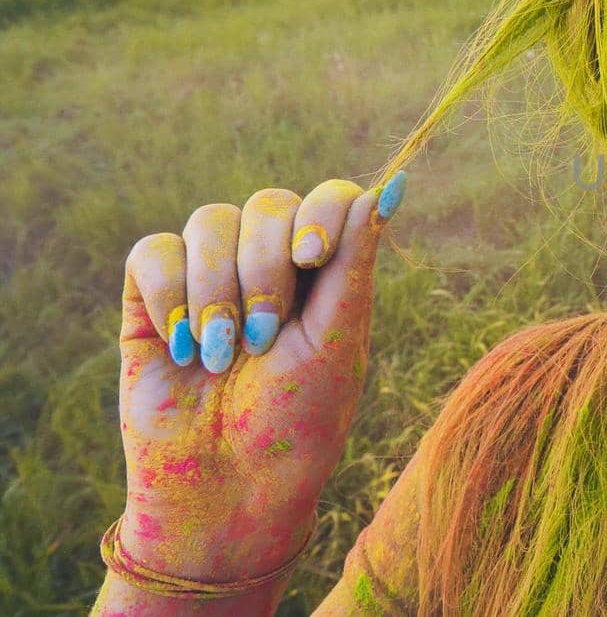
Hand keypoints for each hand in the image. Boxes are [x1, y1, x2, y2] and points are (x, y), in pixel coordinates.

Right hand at [113, 174, 405, 581]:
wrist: (226, 485)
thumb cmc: (298, 420)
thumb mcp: (338, 342)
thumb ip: (355, 263)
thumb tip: (387, 189)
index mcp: (327, 272)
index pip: (330, 199)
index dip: (319, 213)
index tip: (312, 258)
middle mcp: (270, 264)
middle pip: (268, 203)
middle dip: (265, 270)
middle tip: (265, 339)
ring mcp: (210, 277)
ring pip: (209, 221)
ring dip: (218, 289)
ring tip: (223, 355)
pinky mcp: (152, 300)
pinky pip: (153, 252)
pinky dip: (169, 293)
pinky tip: (183, 345)